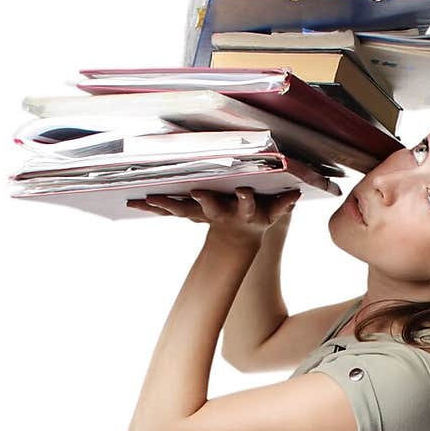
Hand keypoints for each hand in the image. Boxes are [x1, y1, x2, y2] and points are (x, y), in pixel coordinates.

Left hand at [125, 184, 300, 240]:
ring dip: (165, 205)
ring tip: (146, 200)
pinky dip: (151, 207)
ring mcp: (201, 214)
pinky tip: (132, 201)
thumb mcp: (273, 212)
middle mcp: (219, 213)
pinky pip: (167, 210)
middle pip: (209, 208)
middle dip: (201, 201)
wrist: (237, 239)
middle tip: (194, 193)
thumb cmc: (257, 216)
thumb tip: (298, 194)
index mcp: (240, 211)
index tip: (244, 191)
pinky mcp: (188, 213)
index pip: (245, 204)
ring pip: (182, 210)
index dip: (245, 200)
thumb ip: (284, 204)